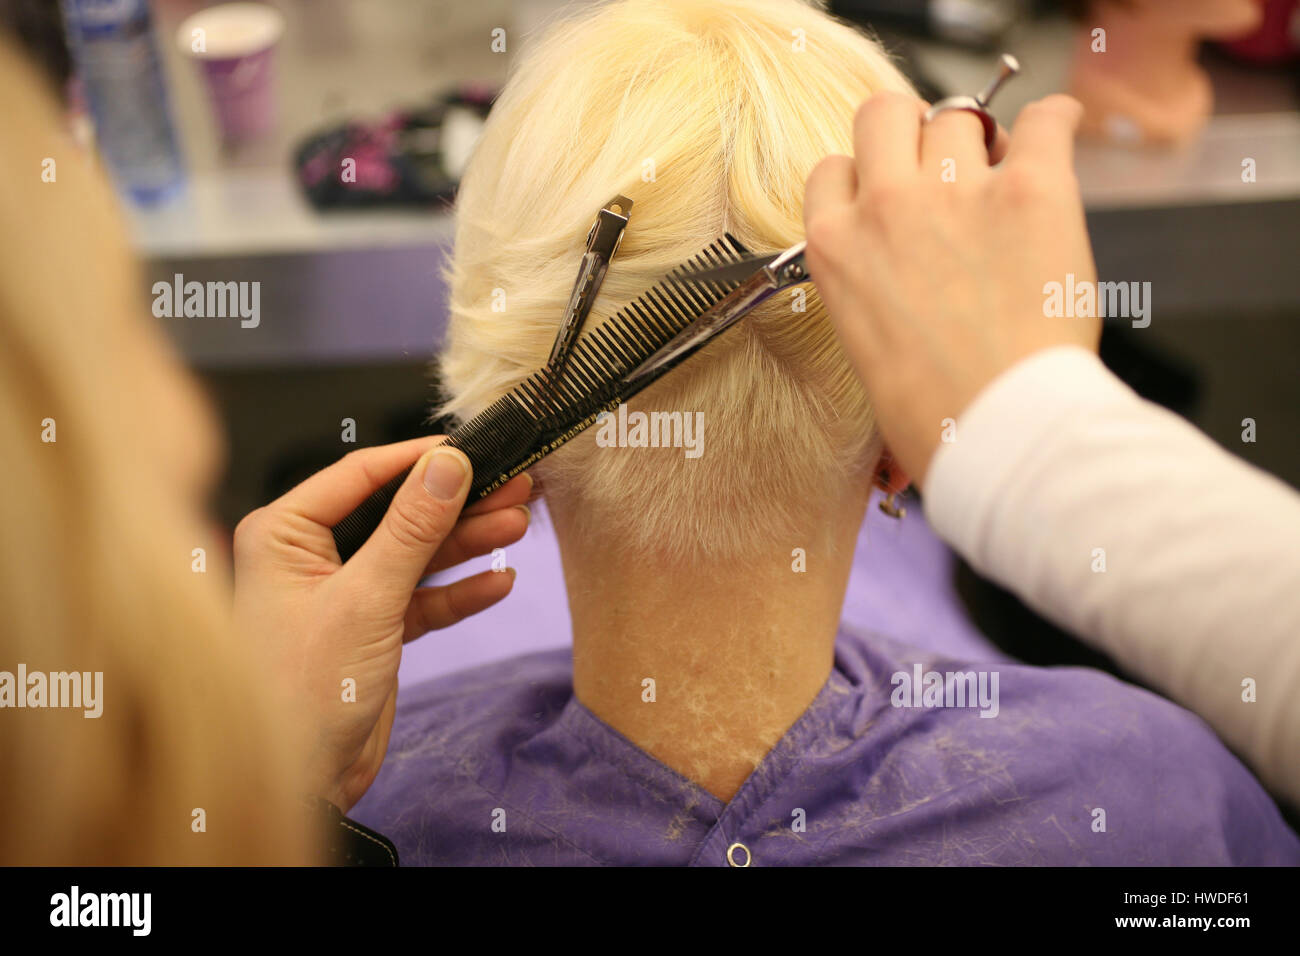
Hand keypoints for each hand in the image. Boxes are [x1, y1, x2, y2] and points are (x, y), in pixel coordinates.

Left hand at [232, 437, 531, 811]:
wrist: (302, 784)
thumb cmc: (300, 695)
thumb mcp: (366, 600)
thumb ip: (412, 529)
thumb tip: (449, 466)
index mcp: (283, 534)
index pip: (360, 475)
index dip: (420, 461)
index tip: (473, 449)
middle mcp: (310, 556)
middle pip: (398, 513)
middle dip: (457, 505)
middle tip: (514, 486)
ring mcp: (344, 593)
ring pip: (417, 554)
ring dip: (467, 544)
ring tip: (518, 527)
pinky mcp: (372, 628)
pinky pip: (423, 597)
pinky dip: (459, 592)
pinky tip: (498, 582)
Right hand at [803, 93, 1098, 485]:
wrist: (998, 430)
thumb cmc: (933, 412)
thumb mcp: (863, 343)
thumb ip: (870, 282)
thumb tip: (906, 264)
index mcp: (837, 249)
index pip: (832, 168)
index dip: (865, 175)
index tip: (888, 190)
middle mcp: (887, 207)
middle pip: (883, 113)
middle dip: (910, 129)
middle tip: (939, 162)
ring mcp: (956, 193)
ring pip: (959, 118)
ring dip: (981, 143)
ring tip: (1004, 181)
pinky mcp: (1030, 190)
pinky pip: (1045, 119)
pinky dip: (1054, 123)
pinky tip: (1054, 138)